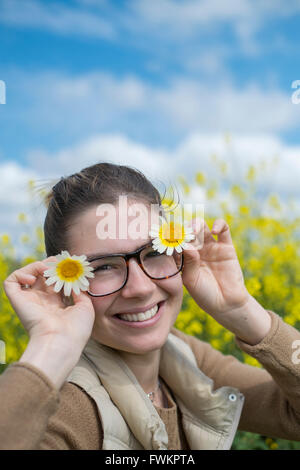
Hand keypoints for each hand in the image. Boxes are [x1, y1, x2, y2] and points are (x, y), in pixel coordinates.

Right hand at [3, 257, 94, 348]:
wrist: (61, 341)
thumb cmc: (76, 329)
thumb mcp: (85, 306)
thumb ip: (80, 290)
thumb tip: (75, 279)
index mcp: (57, 305)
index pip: (55, 281)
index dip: (62, 271)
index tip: (71, 265)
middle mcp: (42, 301)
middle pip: (42, 275)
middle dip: (52, 265)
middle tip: (60, 263)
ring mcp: (29, 300)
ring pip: (27, 274)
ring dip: (37, 266)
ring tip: (48, 268)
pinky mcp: (17, 300)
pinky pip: (11, 281)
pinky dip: (21, 273)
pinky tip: (33, 278)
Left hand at [182, 219, 270, 342]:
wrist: (226, 304)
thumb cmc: (204, 294)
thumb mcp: (191, 279)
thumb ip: (189, 262)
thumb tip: (186, 245)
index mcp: (183, 257)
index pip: (175, 242)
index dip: (171, 237)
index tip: (166, 235)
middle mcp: (196, 249)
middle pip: (187, 232)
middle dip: (183, 230)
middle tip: (180, 233)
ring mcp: (211, 246)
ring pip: (202, 227)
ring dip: (197, 225)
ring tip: (194, 232)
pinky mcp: (226, 246)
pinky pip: (223, 229)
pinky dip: (219, 224)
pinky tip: (214, 230)